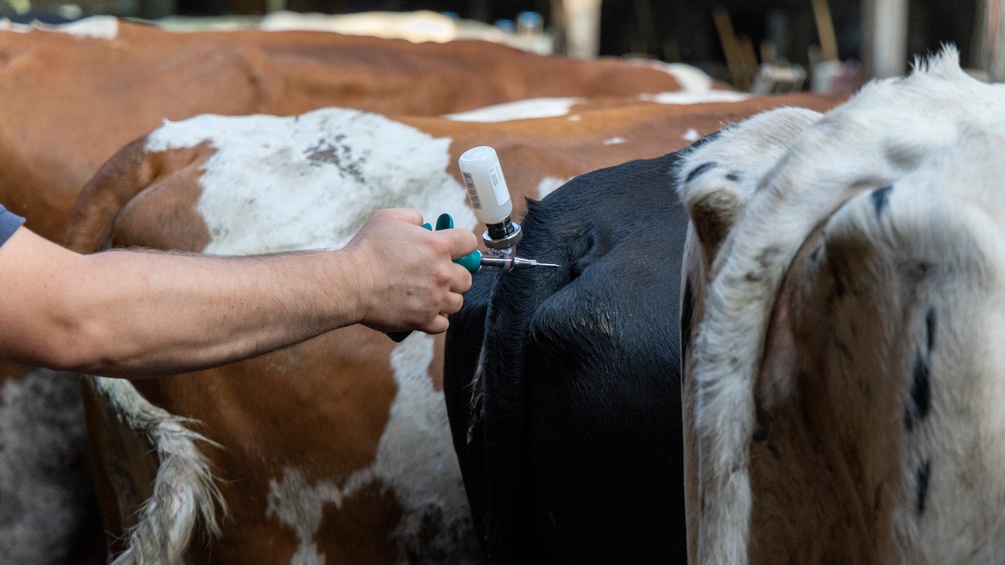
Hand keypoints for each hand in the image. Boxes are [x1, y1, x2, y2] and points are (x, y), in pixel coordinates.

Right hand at [343, 208, 477, 333]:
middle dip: (454, 275)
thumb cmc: (366, 250)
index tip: (456, 250)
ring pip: (457, 302)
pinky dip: (436, 319)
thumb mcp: (388, 218)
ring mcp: (435, 299)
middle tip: (437, 274)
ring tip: (430, 294)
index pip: (469, 243)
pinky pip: (443, 324)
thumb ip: (412, 217)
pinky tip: (425, 311)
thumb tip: (422, 222)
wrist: (350, 283)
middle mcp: (442, 273)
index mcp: (438, 246)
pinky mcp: (423, 320)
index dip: (462, 245)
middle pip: (466, 277)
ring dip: (447, 298)